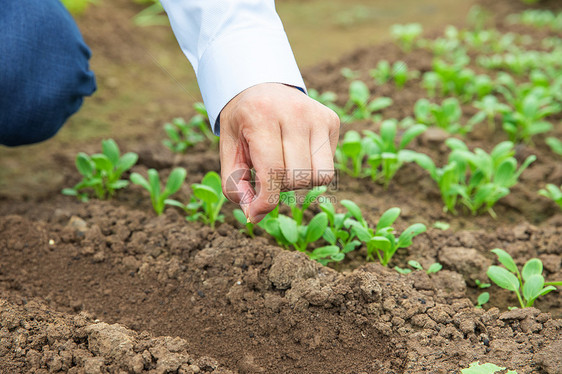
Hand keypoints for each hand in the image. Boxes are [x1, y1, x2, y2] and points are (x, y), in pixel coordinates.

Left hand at [219, 83, 339, 222]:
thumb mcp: (229, 151)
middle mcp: (293, 112)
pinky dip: (312, 169)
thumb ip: (235, 185)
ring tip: (284, 165)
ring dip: (299, 181)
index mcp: (261, 116)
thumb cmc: (243, 124)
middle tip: (267, 173)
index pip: (273, 172)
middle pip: (297, 178)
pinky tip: (298, 153)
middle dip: (280, 187)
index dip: (266, 201)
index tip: (256, 212)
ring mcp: (316, 115)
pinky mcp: (331, 119)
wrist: (261, 85)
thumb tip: (254, 216)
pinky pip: (328, 166)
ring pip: (319, 176)